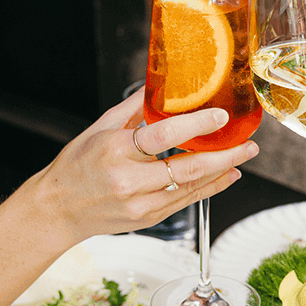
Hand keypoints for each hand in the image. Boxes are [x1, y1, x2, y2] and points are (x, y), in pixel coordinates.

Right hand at [31, 92, 256, 243]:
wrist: (57, 210)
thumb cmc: (75, 166)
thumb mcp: (98, 130)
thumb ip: (132, 110)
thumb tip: (159, 86)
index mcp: (114, 150)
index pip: (163, 136)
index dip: (196, 126)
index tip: (220, 116)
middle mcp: (128, 179)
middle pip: (187, 167)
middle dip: (225, 155)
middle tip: (249, 144)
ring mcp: (140, 203)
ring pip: (192, 186)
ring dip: (223, 171)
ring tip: (243, 156)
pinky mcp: (148, 219)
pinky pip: (187, 201)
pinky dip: (210, 187)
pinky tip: (226, 175)